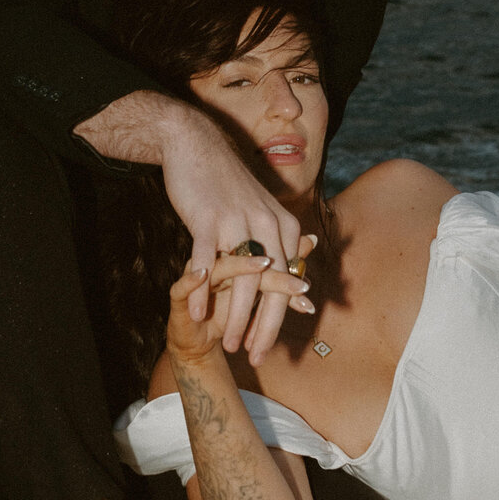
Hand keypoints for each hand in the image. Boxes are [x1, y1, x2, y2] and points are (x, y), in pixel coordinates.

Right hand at [74, 91, 306, 365]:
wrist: (197, 144)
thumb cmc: (229, 183)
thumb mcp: (263, 209)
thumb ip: (281, 240)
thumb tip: (301, 270)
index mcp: (283, 223)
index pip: (288, 281)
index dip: (280, 317)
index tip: (271, 346)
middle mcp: (266, 223)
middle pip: (269, 286)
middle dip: (263, 326)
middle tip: (254, 355)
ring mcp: (236, 221)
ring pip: (241, 280)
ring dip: (235, 317)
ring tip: (227, 342)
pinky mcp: (207, 219)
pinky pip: (206, 261)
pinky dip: (202, 290)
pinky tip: (197, 314)